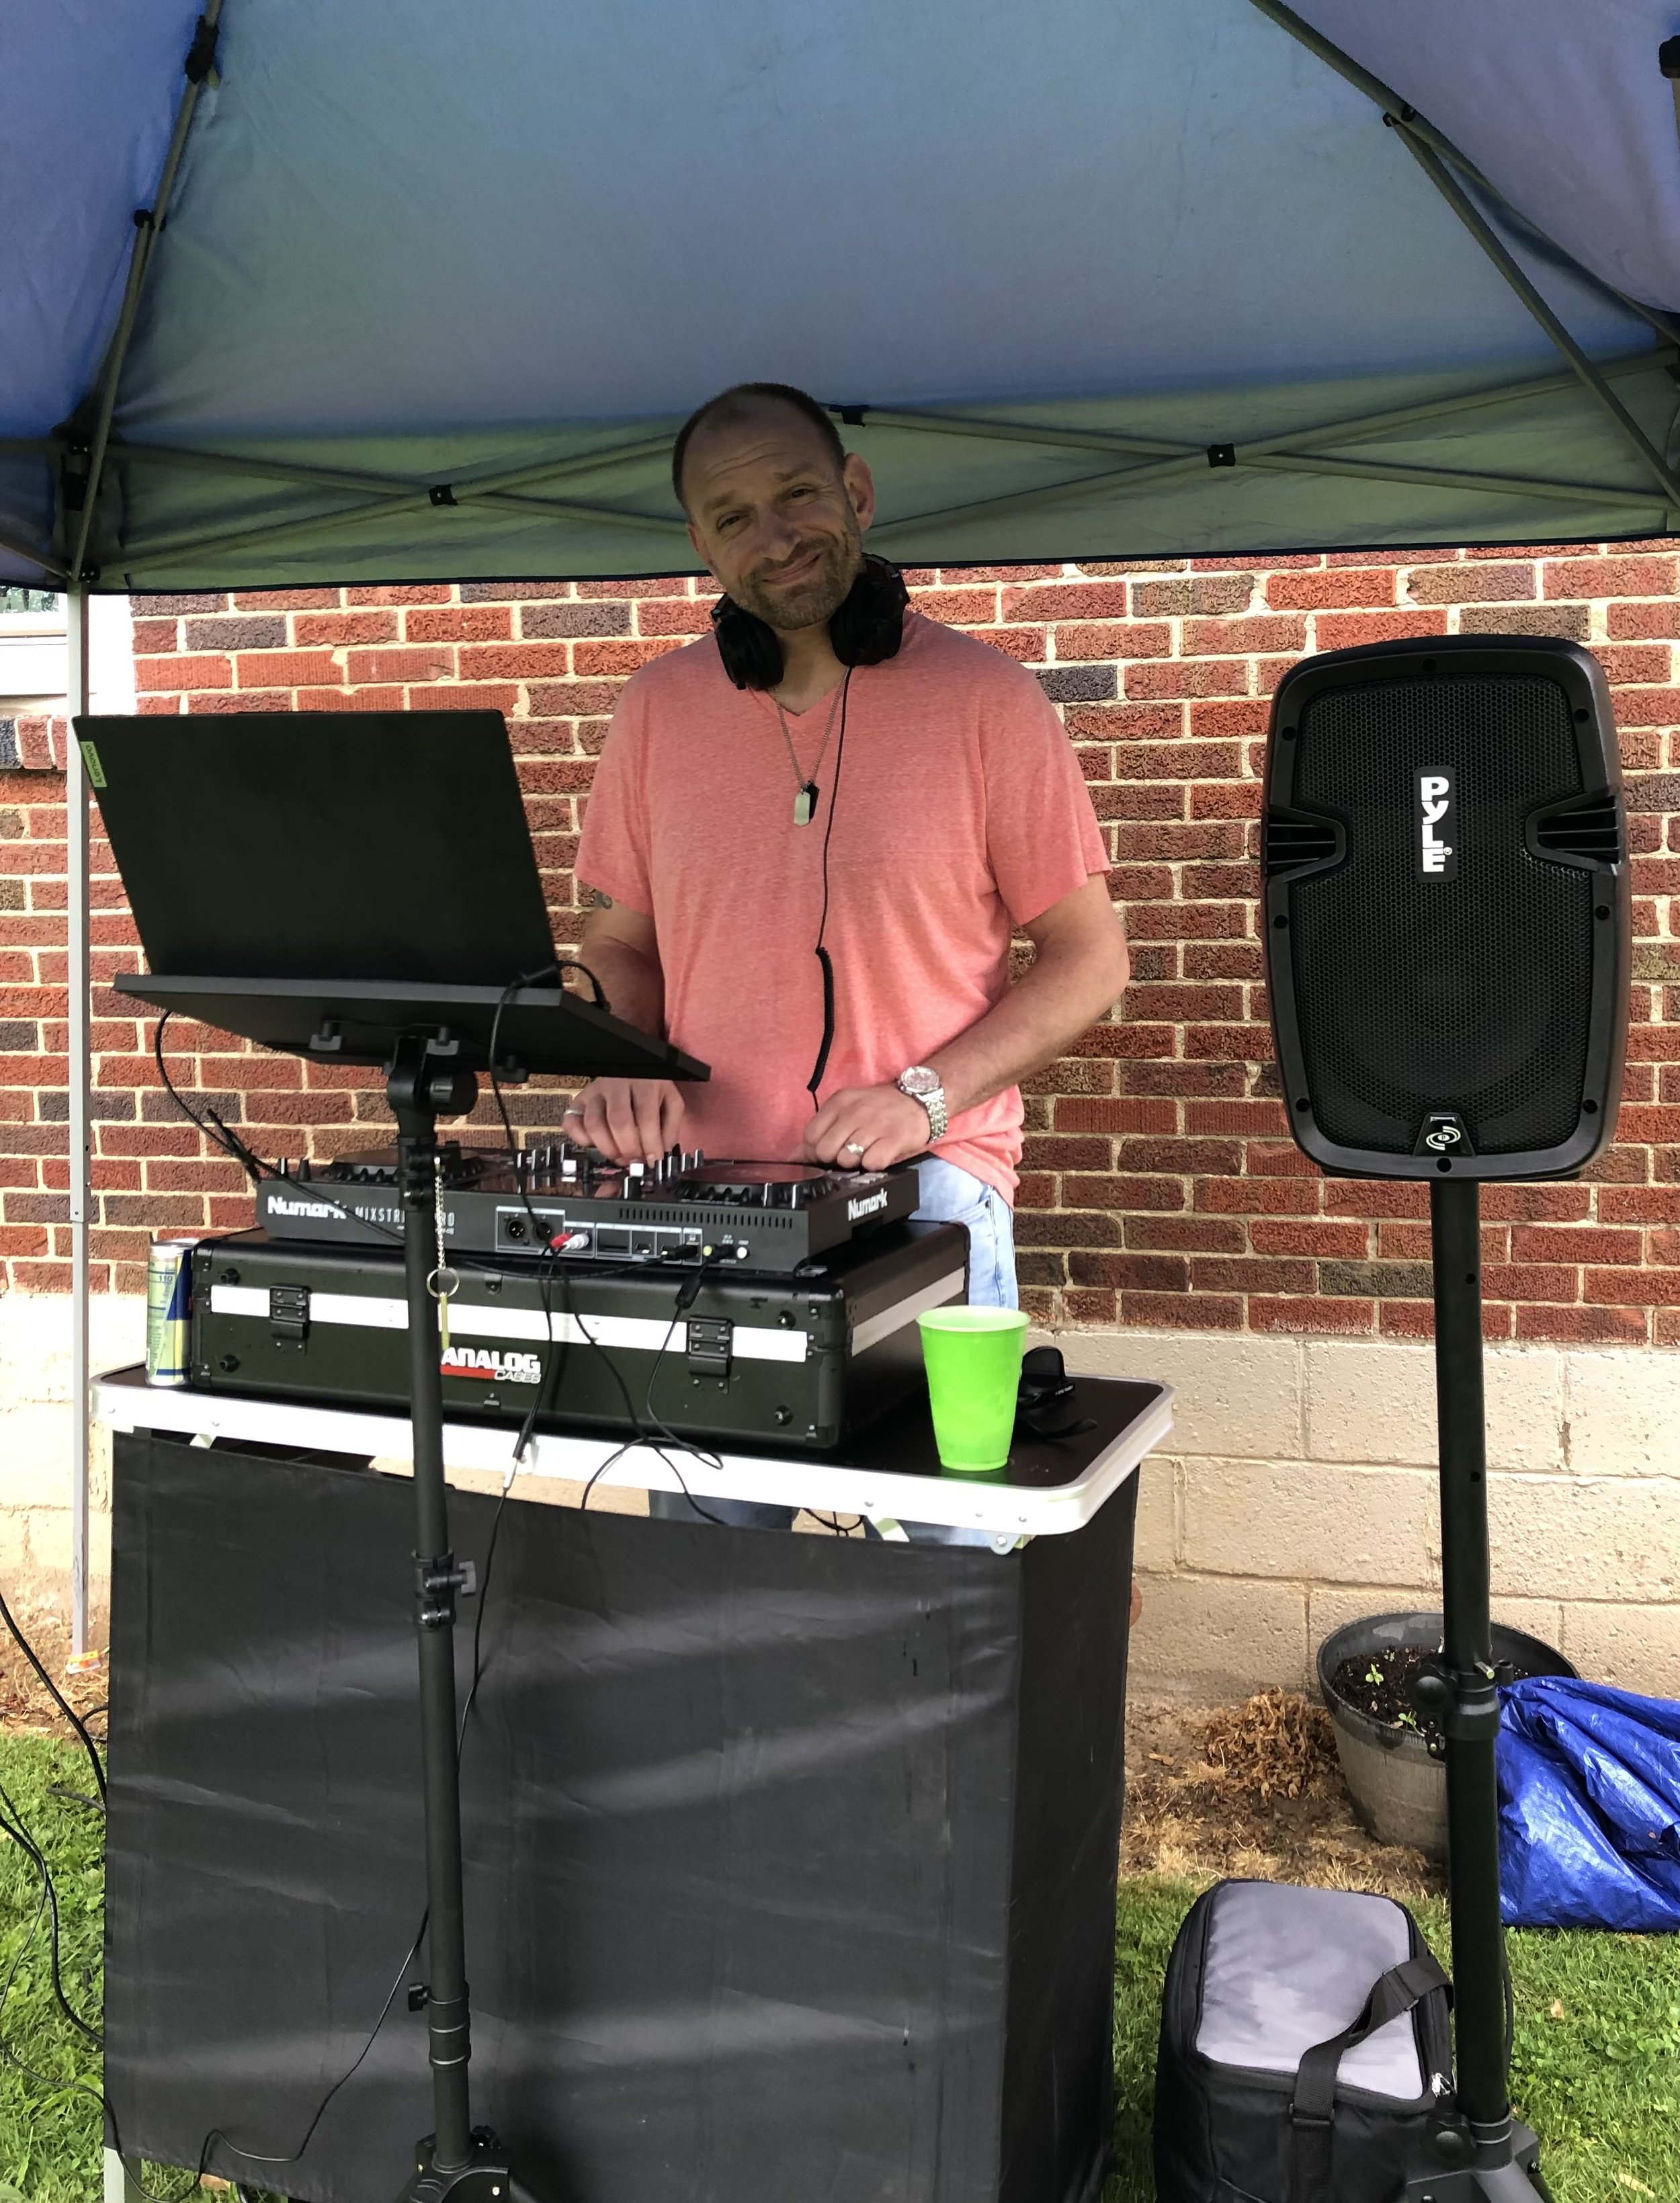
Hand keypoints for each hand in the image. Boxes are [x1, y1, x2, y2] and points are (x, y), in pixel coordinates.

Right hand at [564, 1079, 685, 1165]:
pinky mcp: (580, 1099)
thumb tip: (661, 1154)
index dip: (650, 1144)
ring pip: (594, 1124)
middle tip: (635, 1163)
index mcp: (644, 1084)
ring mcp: (595, 1091)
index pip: (645, 1117)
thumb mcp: (670, 1101)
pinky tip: (596, 1145)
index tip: (654, 1161)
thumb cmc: (651, 1089)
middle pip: (618, 1122)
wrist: (631, 1069)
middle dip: (628, 1149)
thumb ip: (670, 1127)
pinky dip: (580, 1139)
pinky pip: (571, 1122)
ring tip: (619, 1158)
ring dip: (607, 1149)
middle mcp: (617, 1085)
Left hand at [802, 1083, 932, 1172]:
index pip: (810, 1136)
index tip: (831, 1148)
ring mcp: (874, 1125)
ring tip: (868, 1150)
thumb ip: (821, 1130)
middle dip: (834, 1158)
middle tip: (850, 1151)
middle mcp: (854, 1112)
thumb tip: (794, 1156)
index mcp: (839, 1102)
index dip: (817, 1149)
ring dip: (856, 1162)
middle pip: (825, 1151)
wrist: (920, 1099)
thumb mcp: (848, 1109)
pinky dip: (875, 1164)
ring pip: (846, 1160)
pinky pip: (871, 1164)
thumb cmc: (880, 1108)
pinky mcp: (893, 1139)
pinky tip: (880, 1154)